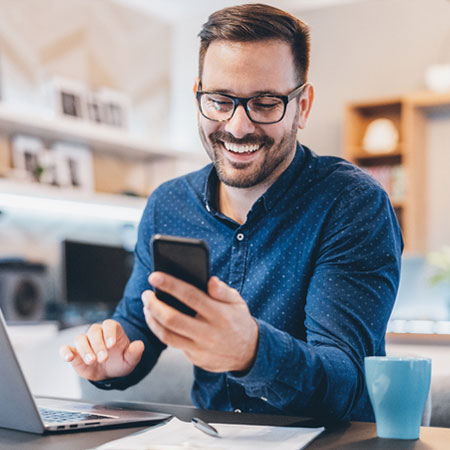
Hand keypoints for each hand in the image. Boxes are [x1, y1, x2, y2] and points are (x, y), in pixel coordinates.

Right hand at [59, 319, 144, 380]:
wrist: (109, 372)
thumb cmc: (120, 361)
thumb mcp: (130, 359)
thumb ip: (135, 352)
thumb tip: (140, 345)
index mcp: (112, 330)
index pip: (109, 325)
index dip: (109, 333)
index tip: (112, 344)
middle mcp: (97, 333)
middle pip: (94, 332)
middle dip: (98, 345)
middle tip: (103, 358)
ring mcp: (85, 342)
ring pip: (80, 339)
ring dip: (85, 349)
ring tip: (91, 360)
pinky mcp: (74, 352)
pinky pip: (66, 348)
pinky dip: (65, 351)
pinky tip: (69, 357)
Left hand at [142, 273, 258, 372]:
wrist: (249, 353)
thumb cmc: (238, 320)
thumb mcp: (237, 302)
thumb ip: (223, 291)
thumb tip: (210, 280)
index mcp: (220, 314)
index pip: (191, 296)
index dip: (170, 285)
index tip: (154, 276)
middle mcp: (209, 333)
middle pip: (173, 319)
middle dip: (154, 305)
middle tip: (146, 294)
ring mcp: (201, 348)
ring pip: (167, 336)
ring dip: (152, 320)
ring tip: (147, 307)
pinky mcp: (196, 359)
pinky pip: (174, 345)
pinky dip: (162, 331)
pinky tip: (157, 320)